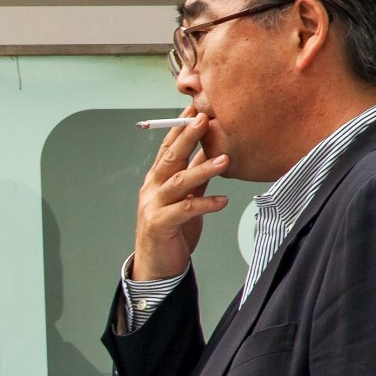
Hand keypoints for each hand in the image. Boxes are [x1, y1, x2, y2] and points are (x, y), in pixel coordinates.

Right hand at [130, 108, 230, 280]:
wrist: (157, 266)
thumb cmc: (171, 232)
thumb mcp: (186, 198)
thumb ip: (195, 177)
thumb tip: (210, 154)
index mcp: (157, 180)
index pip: (167, 147)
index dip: (180, 128)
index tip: (195, 109)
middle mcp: (152, 189)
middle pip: (170, 158)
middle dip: (187, 137)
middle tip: (203, 120)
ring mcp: (153, 206)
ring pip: (178, 182)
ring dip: (202, 169)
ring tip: (224, 160)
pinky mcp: (160, 225)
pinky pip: (184, 210)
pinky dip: (205, 204)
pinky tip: (222, 200)